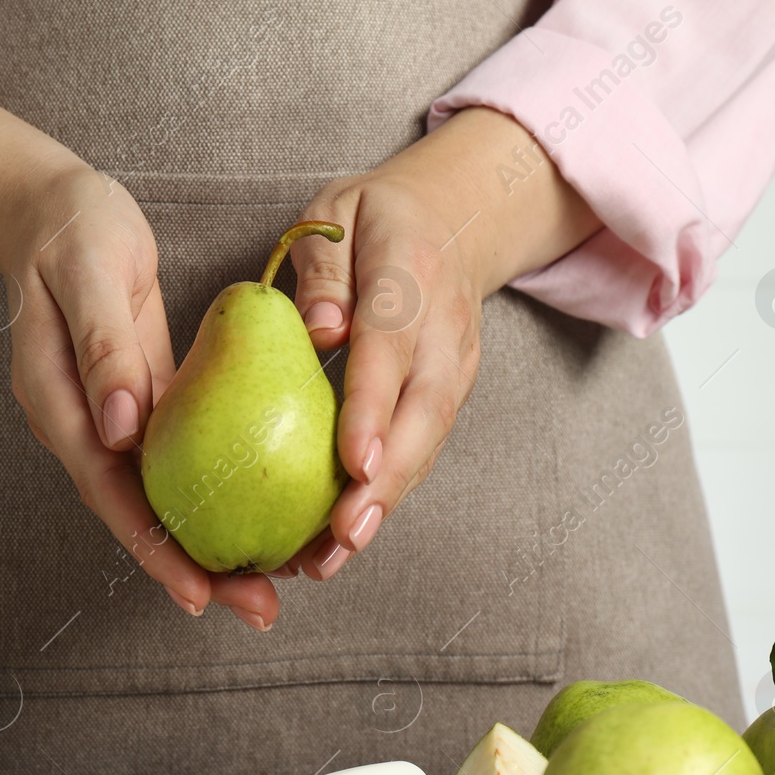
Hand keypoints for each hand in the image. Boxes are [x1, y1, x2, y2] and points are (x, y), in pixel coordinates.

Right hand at [0, 51, 281, 627]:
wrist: (53, 208)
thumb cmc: (74, 232)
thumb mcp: (91, 273)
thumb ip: (103, 349)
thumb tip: (123, 429)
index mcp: (58, 405)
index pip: (109, 492)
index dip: (154, 548)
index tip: (201, 593)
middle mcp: (82, 427)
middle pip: (137, 514)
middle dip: (194, 569)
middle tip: (258, 609)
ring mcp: (108, 421)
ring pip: (159, 498)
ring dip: (207, 544)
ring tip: (266, 585)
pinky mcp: (137, 404)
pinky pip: (176, 464)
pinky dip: (212, 496)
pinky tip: (256, 516)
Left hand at [281, 107, 600, 581]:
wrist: (455, 216)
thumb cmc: (372, 220)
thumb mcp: (333, 216)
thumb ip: (322, 271)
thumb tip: (319, 332)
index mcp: (408, 272)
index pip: (391, 346)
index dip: (374, 407)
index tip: (353, 463)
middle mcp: (443, 327)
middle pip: (422, 413)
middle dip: (386, 483)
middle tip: (342, 539)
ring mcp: (455, 365)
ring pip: (427, 443)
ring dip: (384, 504)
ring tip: (329, 559)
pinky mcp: (451, 394)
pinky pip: (421, 449)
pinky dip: (386, 495)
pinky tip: (340, 537)